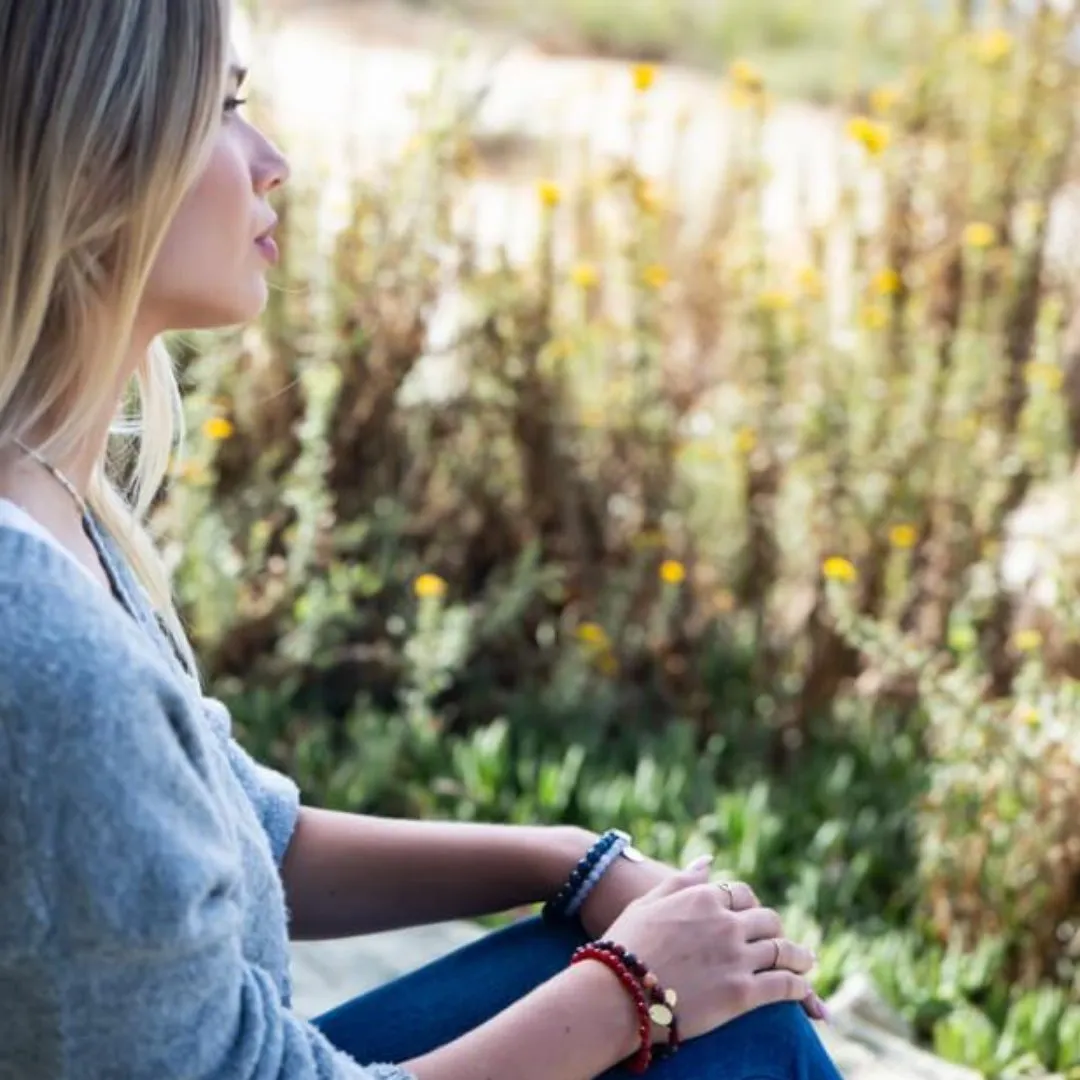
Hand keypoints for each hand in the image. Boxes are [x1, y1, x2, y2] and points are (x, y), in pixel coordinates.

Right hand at [599, 858, 828, 1041]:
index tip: (753, 917)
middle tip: (783, 941)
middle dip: (776, 930)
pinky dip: (799, 988)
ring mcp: (737, 958)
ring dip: (799, 957)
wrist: (619, 991)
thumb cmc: (625, 944)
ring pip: (783, 951)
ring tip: (806, 963)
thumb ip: (683, 879)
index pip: (742, 894)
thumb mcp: (649, 901)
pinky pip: (783, 986)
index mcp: (704, 898)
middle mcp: (726, 923)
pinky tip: (804, 992)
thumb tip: (708, 860)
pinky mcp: (743, 994)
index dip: (750, 906)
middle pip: (768, 921)